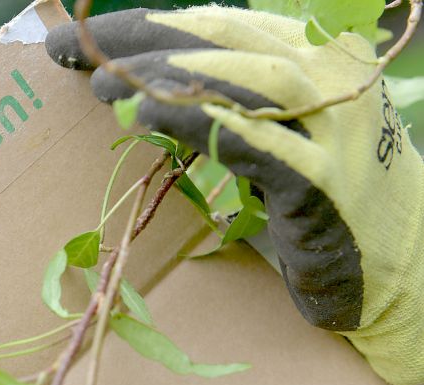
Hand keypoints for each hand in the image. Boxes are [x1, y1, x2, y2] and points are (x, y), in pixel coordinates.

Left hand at [46, 7, 423, 384]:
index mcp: (316, 60)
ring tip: (104, 85)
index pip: (223, 26)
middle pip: (227, 41)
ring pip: (244, 80)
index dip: (151, 25)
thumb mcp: (274, 137)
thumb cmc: (322, 203)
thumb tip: (136, 92)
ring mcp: (333, 132)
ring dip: (167, 76)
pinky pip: (256, 145)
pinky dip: (199, 124)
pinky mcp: (324, 186)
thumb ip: (223, 107)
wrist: (398, 272)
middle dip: (147, 39)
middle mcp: (331, 82)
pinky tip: (149, 115)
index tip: (85, 37)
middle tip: (79, 51)